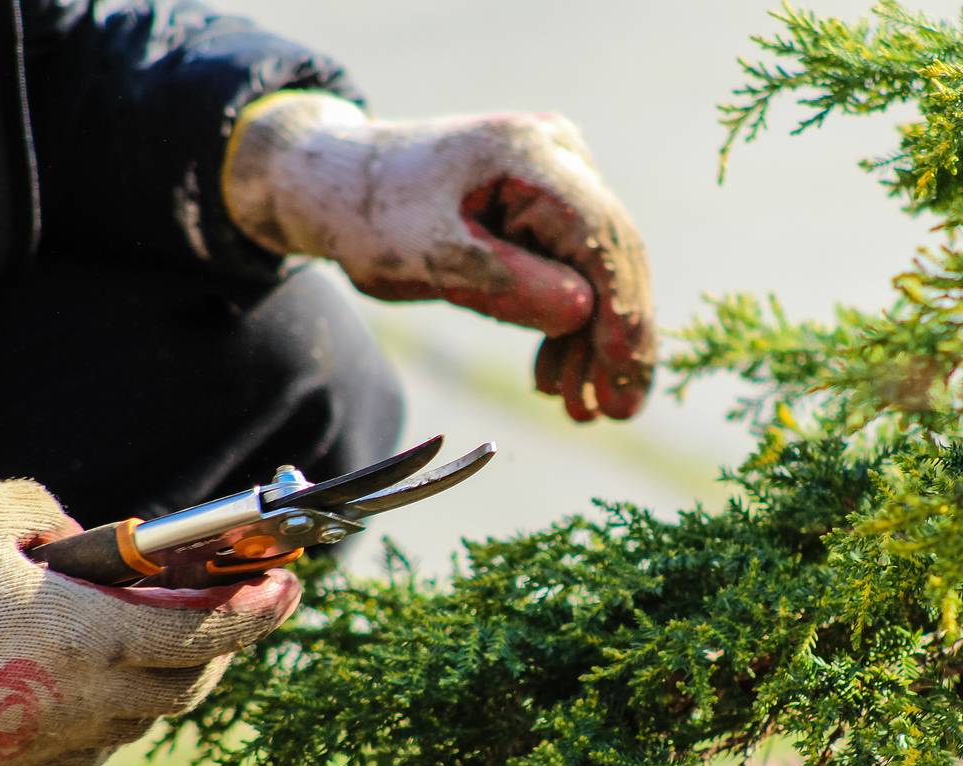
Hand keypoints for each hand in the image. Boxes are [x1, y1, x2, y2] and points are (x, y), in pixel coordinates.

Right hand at [0, 476, 299, 765]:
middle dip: (224, 645)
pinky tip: (103, 682)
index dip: (260, 610)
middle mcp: (81, 700)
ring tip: (173, 637)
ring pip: (144, 722)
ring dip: (171, 681)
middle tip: (236, 606)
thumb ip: (47, 512)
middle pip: (190, 684)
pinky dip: (118, 715)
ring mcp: (43, 742)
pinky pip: (92, 747)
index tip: (292, 585)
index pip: (208, 632)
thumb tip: (81, 535)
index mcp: (89, 638)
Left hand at [223, 93, 654, 420]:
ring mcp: (559, 180)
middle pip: (611, 256)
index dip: (621, 309)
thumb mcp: (429, 257)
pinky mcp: (548, 209)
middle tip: (617, 412)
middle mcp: (559, 157)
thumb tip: (583, 313)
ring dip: (592, 344)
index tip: (624, 374)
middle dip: (616, 339)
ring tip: (581, 410)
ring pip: (598, 271)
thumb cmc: (373, 216)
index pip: (600, 236)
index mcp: (529, 155)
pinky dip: (567, 327)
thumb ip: (505, 283)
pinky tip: (556, 378)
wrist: (338, 186)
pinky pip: (574, 271)